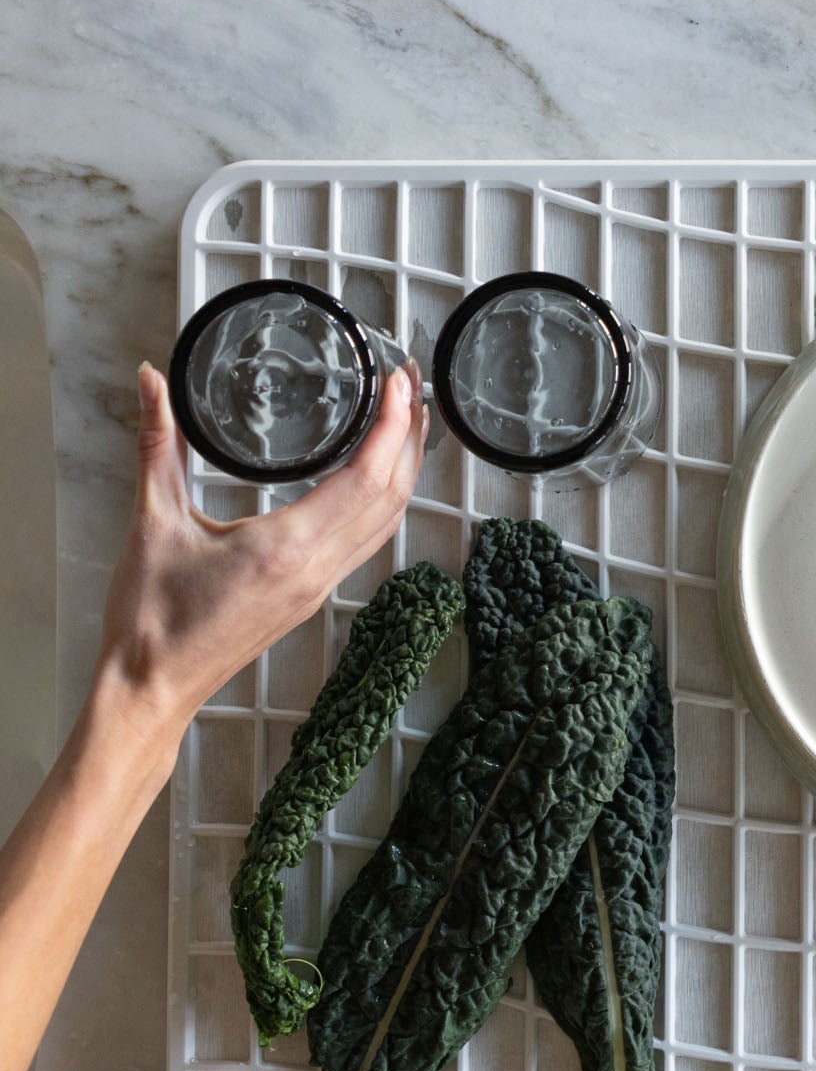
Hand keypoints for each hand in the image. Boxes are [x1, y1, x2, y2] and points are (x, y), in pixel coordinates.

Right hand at [96, 361, 426, 750]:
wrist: (152, 688)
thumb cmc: (153, 621)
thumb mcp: (154, 523)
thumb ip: (158, 446)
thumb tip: (150, 382)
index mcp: (288, 549)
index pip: (367, 479)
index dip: (391, 426)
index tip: (398, 382)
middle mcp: (317, 570)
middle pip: (392, 497)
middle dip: (410, 438)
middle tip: (409, 385)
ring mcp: (320, 586)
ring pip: (386, 522)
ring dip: (403, 470)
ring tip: (404, 421)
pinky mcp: (312, 596)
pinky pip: (366, 542)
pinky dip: (382, 502)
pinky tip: (374, 478)